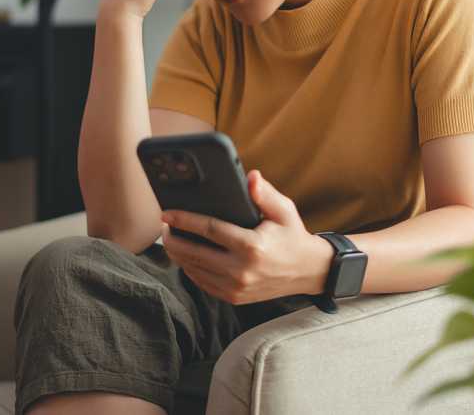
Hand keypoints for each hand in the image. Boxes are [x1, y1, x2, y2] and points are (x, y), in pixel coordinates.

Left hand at [160, 169, 330, 304]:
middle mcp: (241, 270)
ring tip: (171, 238)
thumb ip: (265, 194)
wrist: (308, 272)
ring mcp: (236, 287)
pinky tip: (185, 256)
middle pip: (194, 252)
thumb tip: (250, 176)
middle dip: (173, 238)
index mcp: (252, 246)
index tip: (168, 213)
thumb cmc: (293, 236)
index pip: (209, 230)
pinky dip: (189, 269)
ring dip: (178, 254)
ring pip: (194, 269)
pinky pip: (202, 282)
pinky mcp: (234, 297)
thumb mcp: (284, 211)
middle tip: (164, 226)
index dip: (184, 220)